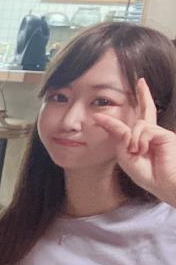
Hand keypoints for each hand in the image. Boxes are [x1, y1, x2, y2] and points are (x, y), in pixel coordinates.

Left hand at [94, 79, 175, 205]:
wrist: (165, 183)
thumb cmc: (147, 174)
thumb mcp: (126, 157)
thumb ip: (121, 140)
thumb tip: (116, 124)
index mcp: (139, 142)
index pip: (129, 126)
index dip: (113, 121)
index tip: (98, 116)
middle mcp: (150, 134)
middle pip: (146, 111)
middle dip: (143, 96)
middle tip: (140, 81)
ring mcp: (159, 133)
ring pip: (137, 125)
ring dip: (132, 140)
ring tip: (137, 152)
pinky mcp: (165, 134)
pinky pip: (145, 129)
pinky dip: (140, 140)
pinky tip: (143, 150)